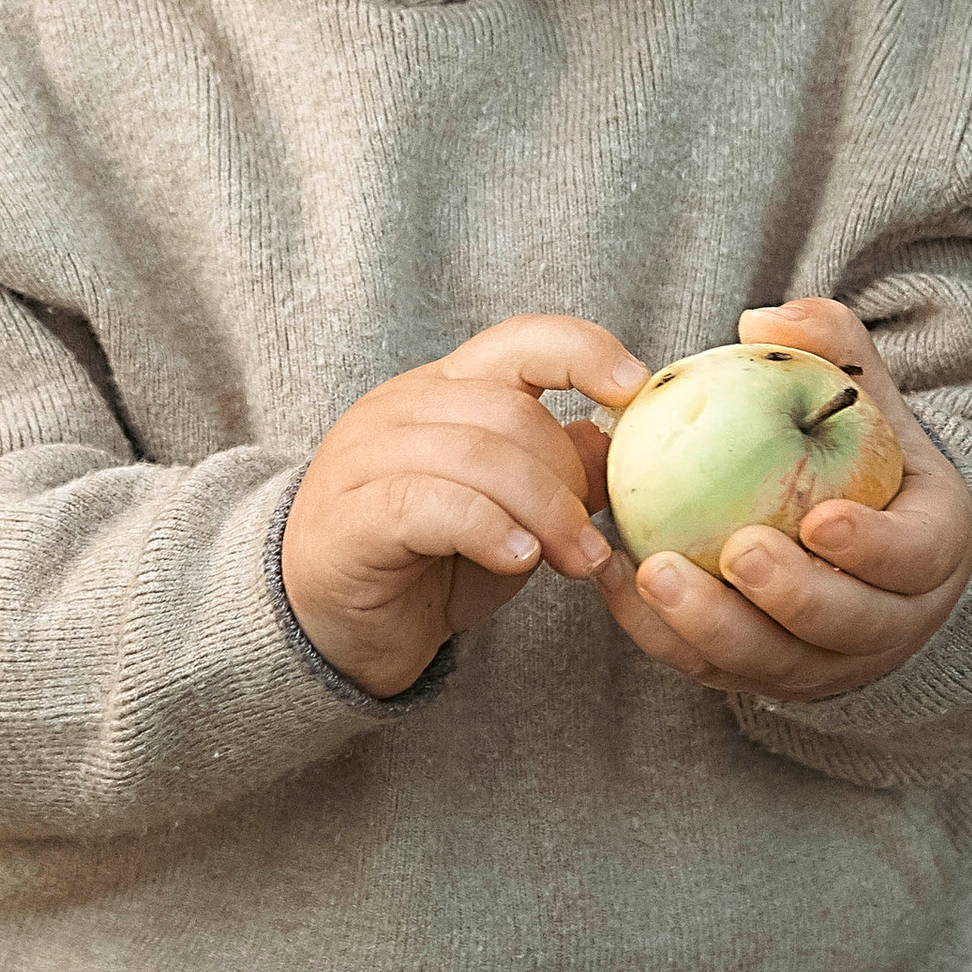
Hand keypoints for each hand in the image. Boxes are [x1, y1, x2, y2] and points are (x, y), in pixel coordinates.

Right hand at [281, 316, 648, 698]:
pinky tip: (518, 559)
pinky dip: (489, 529)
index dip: (582, 351)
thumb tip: (617, 439)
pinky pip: (433, 503)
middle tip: (593, 543)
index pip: (518, 341)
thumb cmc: (428, 564)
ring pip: (477, 455)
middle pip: (508, 411)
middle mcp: (399, 409)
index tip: (635, 386)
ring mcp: (365, 457)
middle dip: (567, 478)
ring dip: (544, 512)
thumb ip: (559, 473)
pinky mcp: (351, 515)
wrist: (337, 629)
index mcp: (443, 391)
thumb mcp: (513, 514)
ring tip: (575, 562)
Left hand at [591, 295, 971, 704]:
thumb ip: (830, 346)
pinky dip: (660, 633)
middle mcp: (888, 622)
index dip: (873, 549)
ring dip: (712, 625)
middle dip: (791, 595)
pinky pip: (709, 667)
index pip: (911, 559)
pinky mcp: (763, 677)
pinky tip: (613, 581)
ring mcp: (826, 662)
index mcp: (930, 552)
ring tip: (654, 573)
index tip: (822, 519)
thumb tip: (762, 317)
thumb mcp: (865, 396)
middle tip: (738, 551)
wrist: (857, 537)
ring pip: (772, 661)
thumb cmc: (861, 454)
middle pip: (843, 625)